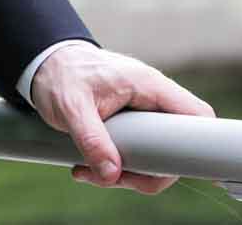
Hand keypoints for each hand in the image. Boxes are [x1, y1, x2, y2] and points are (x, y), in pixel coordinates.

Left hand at [30, 43, 214, 194]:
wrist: (42, 63)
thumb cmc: (60, 74)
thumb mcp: (71, 107)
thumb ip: (92, 139)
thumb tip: (112, 174)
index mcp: (148, 85)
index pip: (196, 114)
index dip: (199, 144)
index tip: (176, 169)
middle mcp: (151, 98)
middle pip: (174, 146)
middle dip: (146, 172)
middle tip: (111, 178)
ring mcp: (141, 112)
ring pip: (153, 155)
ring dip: (123, 173)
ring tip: (86, 172)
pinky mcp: (129, 124)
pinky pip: (135, 152)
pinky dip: (114, 166)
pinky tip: (86, 167)